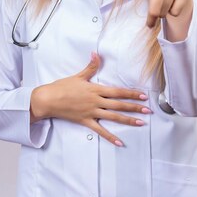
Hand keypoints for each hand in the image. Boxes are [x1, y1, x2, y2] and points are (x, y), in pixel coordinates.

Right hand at [30, 52, 151, 146]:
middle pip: (119, 104)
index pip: (117, 91)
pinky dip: (110, 137)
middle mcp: (96, 101)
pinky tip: (120, 142)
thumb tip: (96, 53)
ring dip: (128, 120)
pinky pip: (100, 131)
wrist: (48, 100)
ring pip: (113, 117)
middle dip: (135, 107)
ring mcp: (92, 112)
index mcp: (95, 90)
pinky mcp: (86, 121)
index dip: (131, 93)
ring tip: (141, 123)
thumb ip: (90, 66)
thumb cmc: (62, 87)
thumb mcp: (78, 75)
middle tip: (148, 110)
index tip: (143, 95)